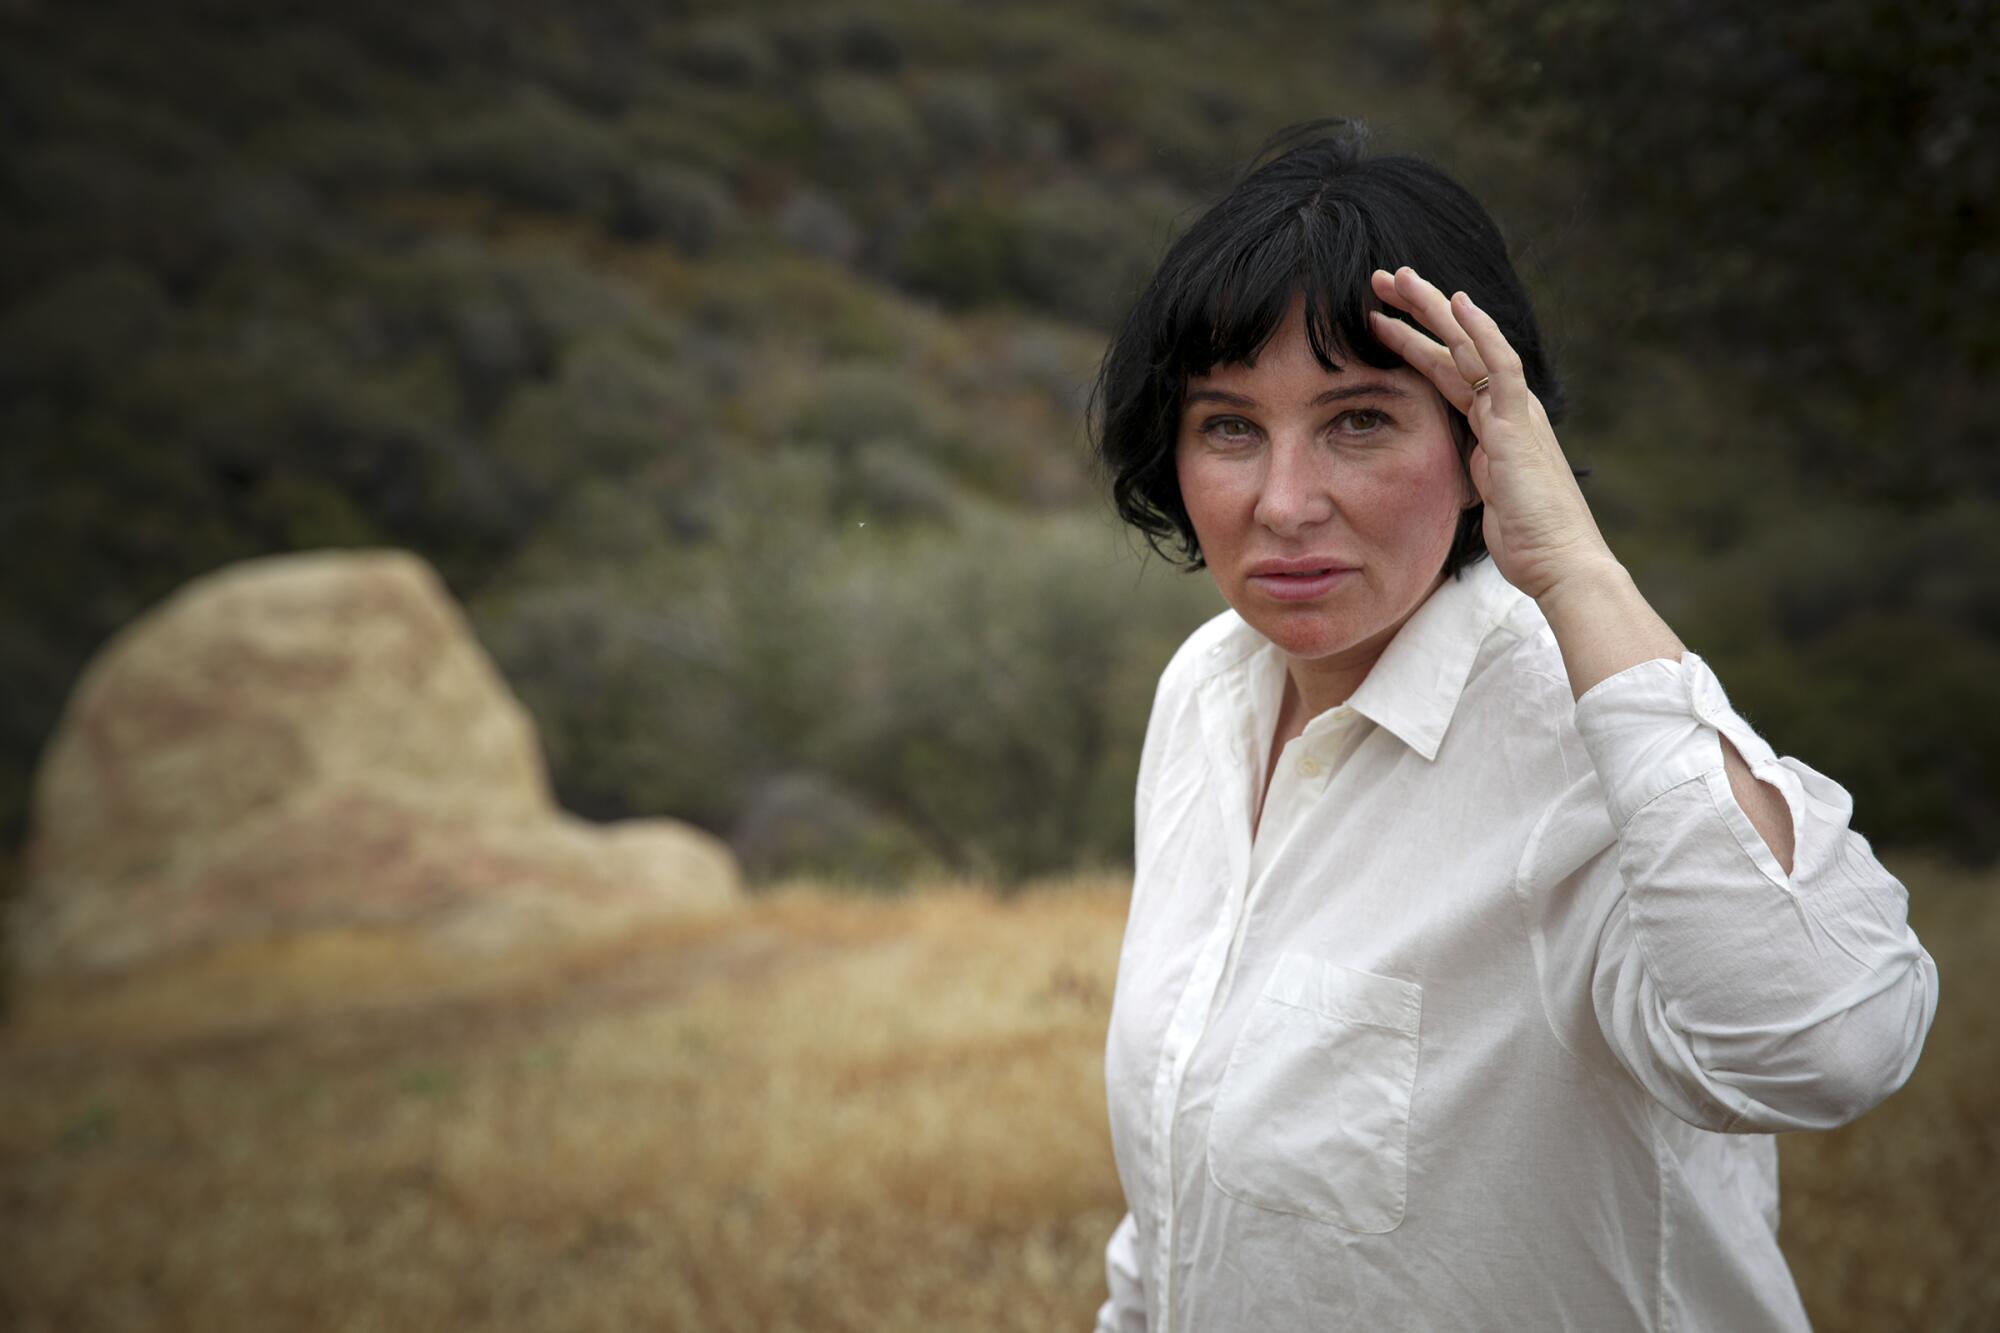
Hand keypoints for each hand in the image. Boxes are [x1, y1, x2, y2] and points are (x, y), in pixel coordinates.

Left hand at [1366, 266, 1613, 603]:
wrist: (1560, 563)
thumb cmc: (1526, 541)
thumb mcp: (1483, 499)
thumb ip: (1469, 474)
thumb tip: (1453, 472)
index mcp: (1495, 425)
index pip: (1448, 370)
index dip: (1414, 342)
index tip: (1379, 319)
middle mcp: (1507, 409)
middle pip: (1455, 347)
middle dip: (1418, 311)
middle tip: (1381, 279)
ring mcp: (1515, 413)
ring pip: (1470, 346)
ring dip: (1435, 309)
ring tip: (1399, 278)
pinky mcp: (1519, 425)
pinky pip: (1500, 368)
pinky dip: (1481, 333)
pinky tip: (1459, 304)